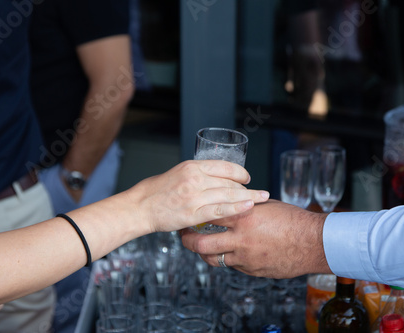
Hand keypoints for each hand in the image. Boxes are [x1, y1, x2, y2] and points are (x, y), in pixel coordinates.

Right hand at [129, 160, 269, 233]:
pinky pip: (220, 210)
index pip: (224, 166)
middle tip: (259, 192)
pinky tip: (249, 207)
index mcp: (192, 166)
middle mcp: (195, 178)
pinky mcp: (193, 213)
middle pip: (229, 182)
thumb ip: (197, 175)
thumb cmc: (156, 191)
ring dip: (249, 197)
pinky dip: (237, 208)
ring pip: (228, 195)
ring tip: (263, 198)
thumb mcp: (177, 173)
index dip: (240, 173)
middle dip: (247, 188)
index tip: (247, 178)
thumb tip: (215, 179)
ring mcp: (194, 196)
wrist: (140, 207)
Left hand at [181, 200, 330, 278]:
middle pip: (202, 242)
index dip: (196, 212)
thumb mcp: (266, 205)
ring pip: (214, 258)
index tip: (189, 212)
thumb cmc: (293, 220)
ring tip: (202, 246)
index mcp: (244, 217)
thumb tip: (232, 202)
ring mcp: (246, 257)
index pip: (210, 213)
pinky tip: (229, 252)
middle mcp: (241, 239)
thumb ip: (246, 206)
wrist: (313, 243)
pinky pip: (232, 266)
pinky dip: (228, 258)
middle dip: (188, 240)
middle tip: (183, 235)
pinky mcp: (252, 270)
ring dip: (205, 252)